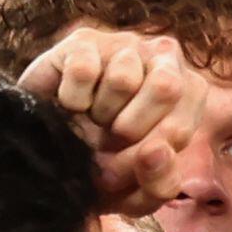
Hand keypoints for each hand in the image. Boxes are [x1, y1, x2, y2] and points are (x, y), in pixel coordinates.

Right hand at [15, 26, 202, 219]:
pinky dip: (71, 99)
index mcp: (189, 94)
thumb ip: (160, 182)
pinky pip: (84, 72)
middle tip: (109, 138)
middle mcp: (165, 59)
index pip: (181, 127)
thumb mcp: (134, 191)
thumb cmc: (100, 165)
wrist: (42, 150)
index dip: (147, 157)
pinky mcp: (84, 41)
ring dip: (99, 113)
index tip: (126, 167)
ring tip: (92, 117)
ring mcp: (125, 45)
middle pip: (167, 87)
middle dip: (130, 129)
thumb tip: (157, 152)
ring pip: (123, 78)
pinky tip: (70, 102)